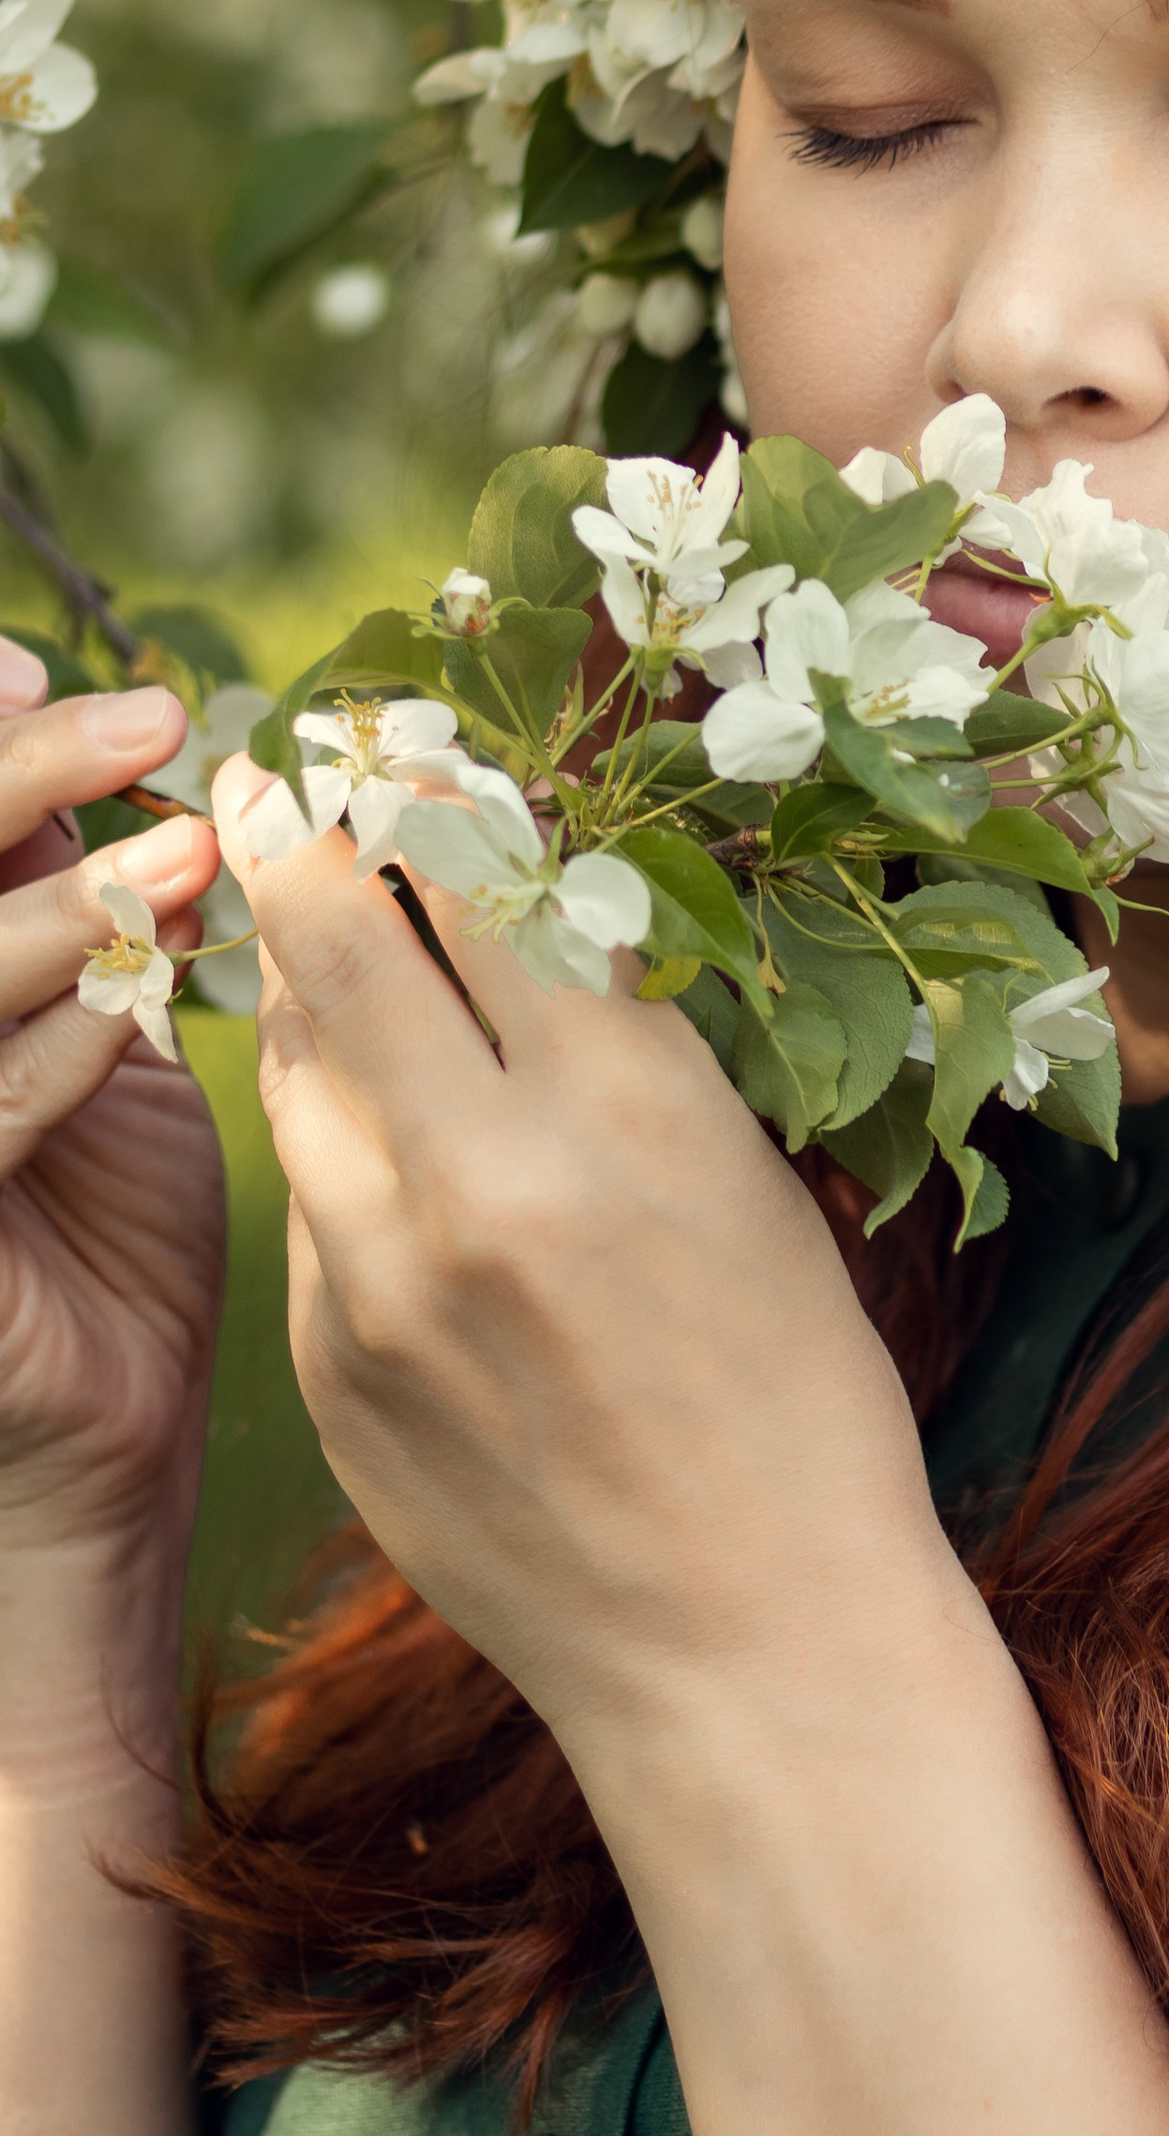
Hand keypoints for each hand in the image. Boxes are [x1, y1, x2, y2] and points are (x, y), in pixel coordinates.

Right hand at [0, 657, 226, 1575]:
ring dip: (49, 912)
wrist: (91, 1466)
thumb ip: (95, 921)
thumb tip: (148, 761)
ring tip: (184, 861)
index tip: (52, 669)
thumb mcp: (101, 1053)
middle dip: (9, 780)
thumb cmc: (112, 1248)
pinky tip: (124, 1018)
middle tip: (144, 724)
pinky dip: (41, 1063)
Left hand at [210, 757, 960, 1758]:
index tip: (400, 738)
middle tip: (286, 772)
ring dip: (307, 985)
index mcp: (625, 1109)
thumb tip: (514, 901)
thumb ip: (619, 1039)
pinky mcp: (327, 1365)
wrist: (745, 1645)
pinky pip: (311, 1199)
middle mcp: (480, 1176)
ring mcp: (379, 1279)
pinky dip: (340, 1142)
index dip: (427, 789)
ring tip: (329, 940)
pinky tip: (393, 1142)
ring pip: (291, 1061)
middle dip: (304, 832)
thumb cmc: (796, 1394)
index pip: (480, 877)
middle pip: (335, 932)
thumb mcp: (747, 1176)